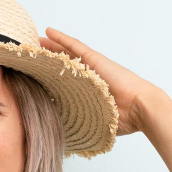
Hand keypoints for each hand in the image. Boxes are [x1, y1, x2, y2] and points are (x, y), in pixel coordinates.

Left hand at [38, 27, 162, 136]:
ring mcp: (91, 66)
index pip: (63, 81)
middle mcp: (88, 76)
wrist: (141, 108)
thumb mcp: (95, 121)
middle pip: (62, 64)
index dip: (49, 77)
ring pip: (64, 52)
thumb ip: (81, 124)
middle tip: (30, 55)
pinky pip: (74, 46)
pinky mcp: (94, 59)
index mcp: (87, 90)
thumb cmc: (124, 119)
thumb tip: (66, 140)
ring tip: (33, 41)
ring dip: (49, 46)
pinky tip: (48, 31)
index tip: (35, 77)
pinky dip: (61, 38)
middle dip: (46, 59)